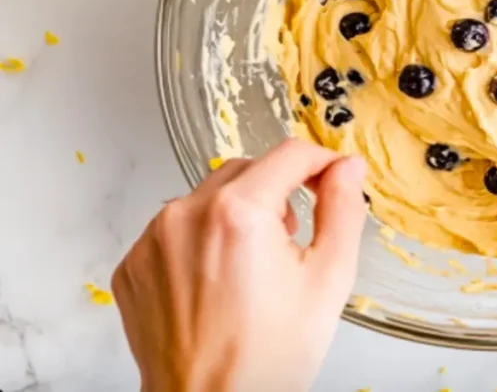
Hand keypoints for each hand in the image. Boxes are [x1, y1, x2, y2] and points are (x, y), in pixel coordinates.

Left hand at [113, 139, 366, 391]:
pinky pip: (175, 229)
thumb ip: (342, 211)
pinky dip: (201, 241)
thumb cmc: (266, 359)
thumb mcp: (328, 281)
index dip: (321, 161)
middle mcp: (186, 216)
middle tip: (293, 239)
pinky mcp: (133, 265)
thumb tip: (346, 169)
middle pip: (247, 170)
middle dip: (277, 192)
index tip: (332, 176)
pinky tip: (219, 281)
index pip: (289, 154)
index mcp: (238, 214)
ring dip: (236, 214)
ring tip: (253, 267)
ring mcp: (152, 241)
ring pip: (208, 197)